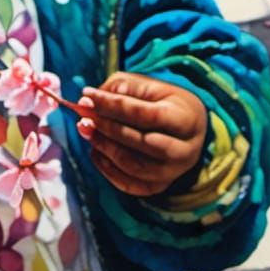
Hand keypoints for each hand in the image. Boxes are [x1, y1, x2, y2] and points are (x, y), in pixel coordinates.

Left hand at [78, 72, 206, 196]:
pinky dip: (107, 169)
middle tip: (84, 115)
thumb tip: (90, 100)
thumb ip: (119, 88)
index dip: (112, 105)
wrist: (185, 127)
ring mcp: (173, 172)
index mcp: (185, 118)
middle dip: (108, 128)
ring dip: (105, 148)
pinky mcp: (160, 186)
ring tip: (86, 130)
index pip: (145, 114)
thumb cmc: (160, 101)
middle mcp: (185, 150)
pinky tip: (95, 150)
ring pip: (134, 167)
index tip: (87, 94)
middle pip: (142, 143)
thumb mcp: (146, 85)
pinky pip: (130, 185)